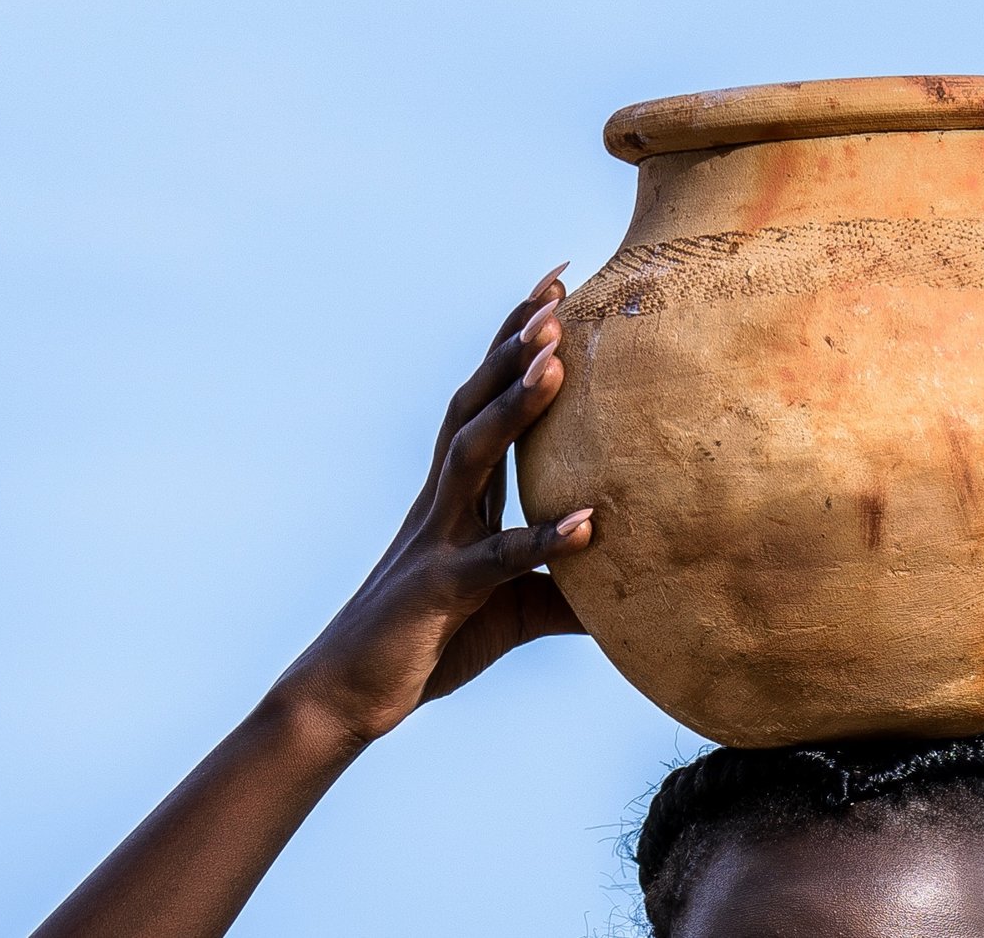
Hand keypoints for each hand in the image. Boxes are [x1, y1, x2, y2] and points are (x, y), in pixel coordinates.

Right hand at [267, 267, 593, 741]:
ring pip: (473, 456)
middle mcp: (443, 503)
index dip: (516, 343)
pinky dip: (542, 541)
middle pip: (477, 405)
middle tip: (557, 292)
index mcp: (458, 497)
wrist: (350, 698)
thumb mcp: (512, 611)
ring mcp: (437, 540)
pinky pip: (497, 562)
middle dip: (514, 346)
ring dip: (514, 406)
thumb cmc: (428, 644)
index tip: (556, 285)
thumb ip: (565, 590)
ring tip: (558, 360)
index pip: (488, 402)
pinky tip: (587, 523)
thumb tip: (633, 591)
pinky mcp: (441, 592)